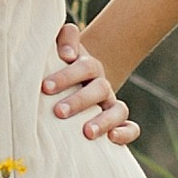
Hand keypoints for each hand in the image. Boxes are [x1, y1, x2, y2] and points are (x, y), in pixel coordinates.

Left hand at [41, 21, 138, 144]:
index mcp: (88, 66)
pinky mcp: (117, 122)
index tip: (46, 86)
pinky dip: (126, 132)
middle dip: (79, 101)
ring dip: (104, 121)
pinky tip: (112, 138)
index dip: (68, 75)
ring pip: (118, 109)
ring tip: (87, 132)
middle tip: (58, 111)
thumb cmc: (57, 66)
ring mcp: (111, 104)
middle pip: (99, 88)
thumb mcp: (58, 50)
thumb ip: (63, 38)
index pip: (84, 66)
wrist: (73, 82)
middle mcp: (101, 85)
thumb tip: (67, 53)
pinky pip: (131, 127)